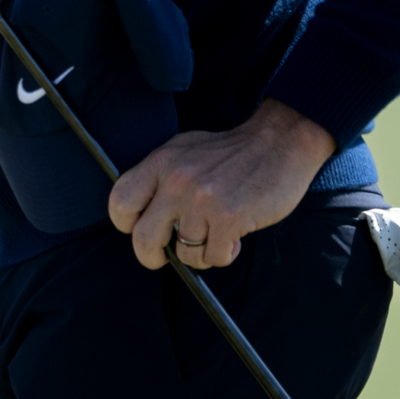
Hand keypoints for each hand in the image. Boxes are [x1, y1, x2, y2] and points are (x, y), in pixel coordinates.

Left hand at [107, 98, 334, 269]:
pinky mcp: (229, 218)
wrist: (279, 142)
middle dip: (152, 257)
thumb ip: (160, 177)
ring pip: (185, 254)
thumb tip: (142, 214)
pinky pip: (214, 257)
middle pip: (143, 239)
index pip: (120, 202)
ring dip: (201, 253)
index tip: (139, 230)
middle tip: (167, 255)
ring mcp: (202, 201)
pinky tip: (233, 237)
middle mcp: (176, 181)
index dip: (126, 225)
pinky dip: (224, 254)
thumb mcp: (184, 150)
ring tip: (216, 235)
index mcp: (160, 162)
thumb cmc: (232, 151)